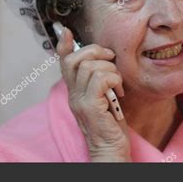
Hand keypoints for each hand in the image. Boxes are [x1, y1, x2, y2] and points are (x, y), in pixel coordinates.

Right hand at [56, 26, 130, 161]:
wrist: (110, 150)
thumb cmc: (110, 124)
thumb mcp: (103, 98)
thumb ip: (98, 81)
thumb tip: (105, 60)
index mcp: (74, 91)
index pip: (64, 63)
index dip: (64, 45)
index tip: (66, 31)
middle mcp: (72, 94)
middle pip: (75, 59)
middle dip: (95, 51)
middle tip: (111, 59)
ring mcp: (79, 101)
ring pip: (90, 66)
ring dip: (110, 69)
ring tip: (117, 83)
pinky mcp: (90, 106)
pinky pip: (100, 79)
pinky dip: (114, 79)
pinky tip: (119, 91)